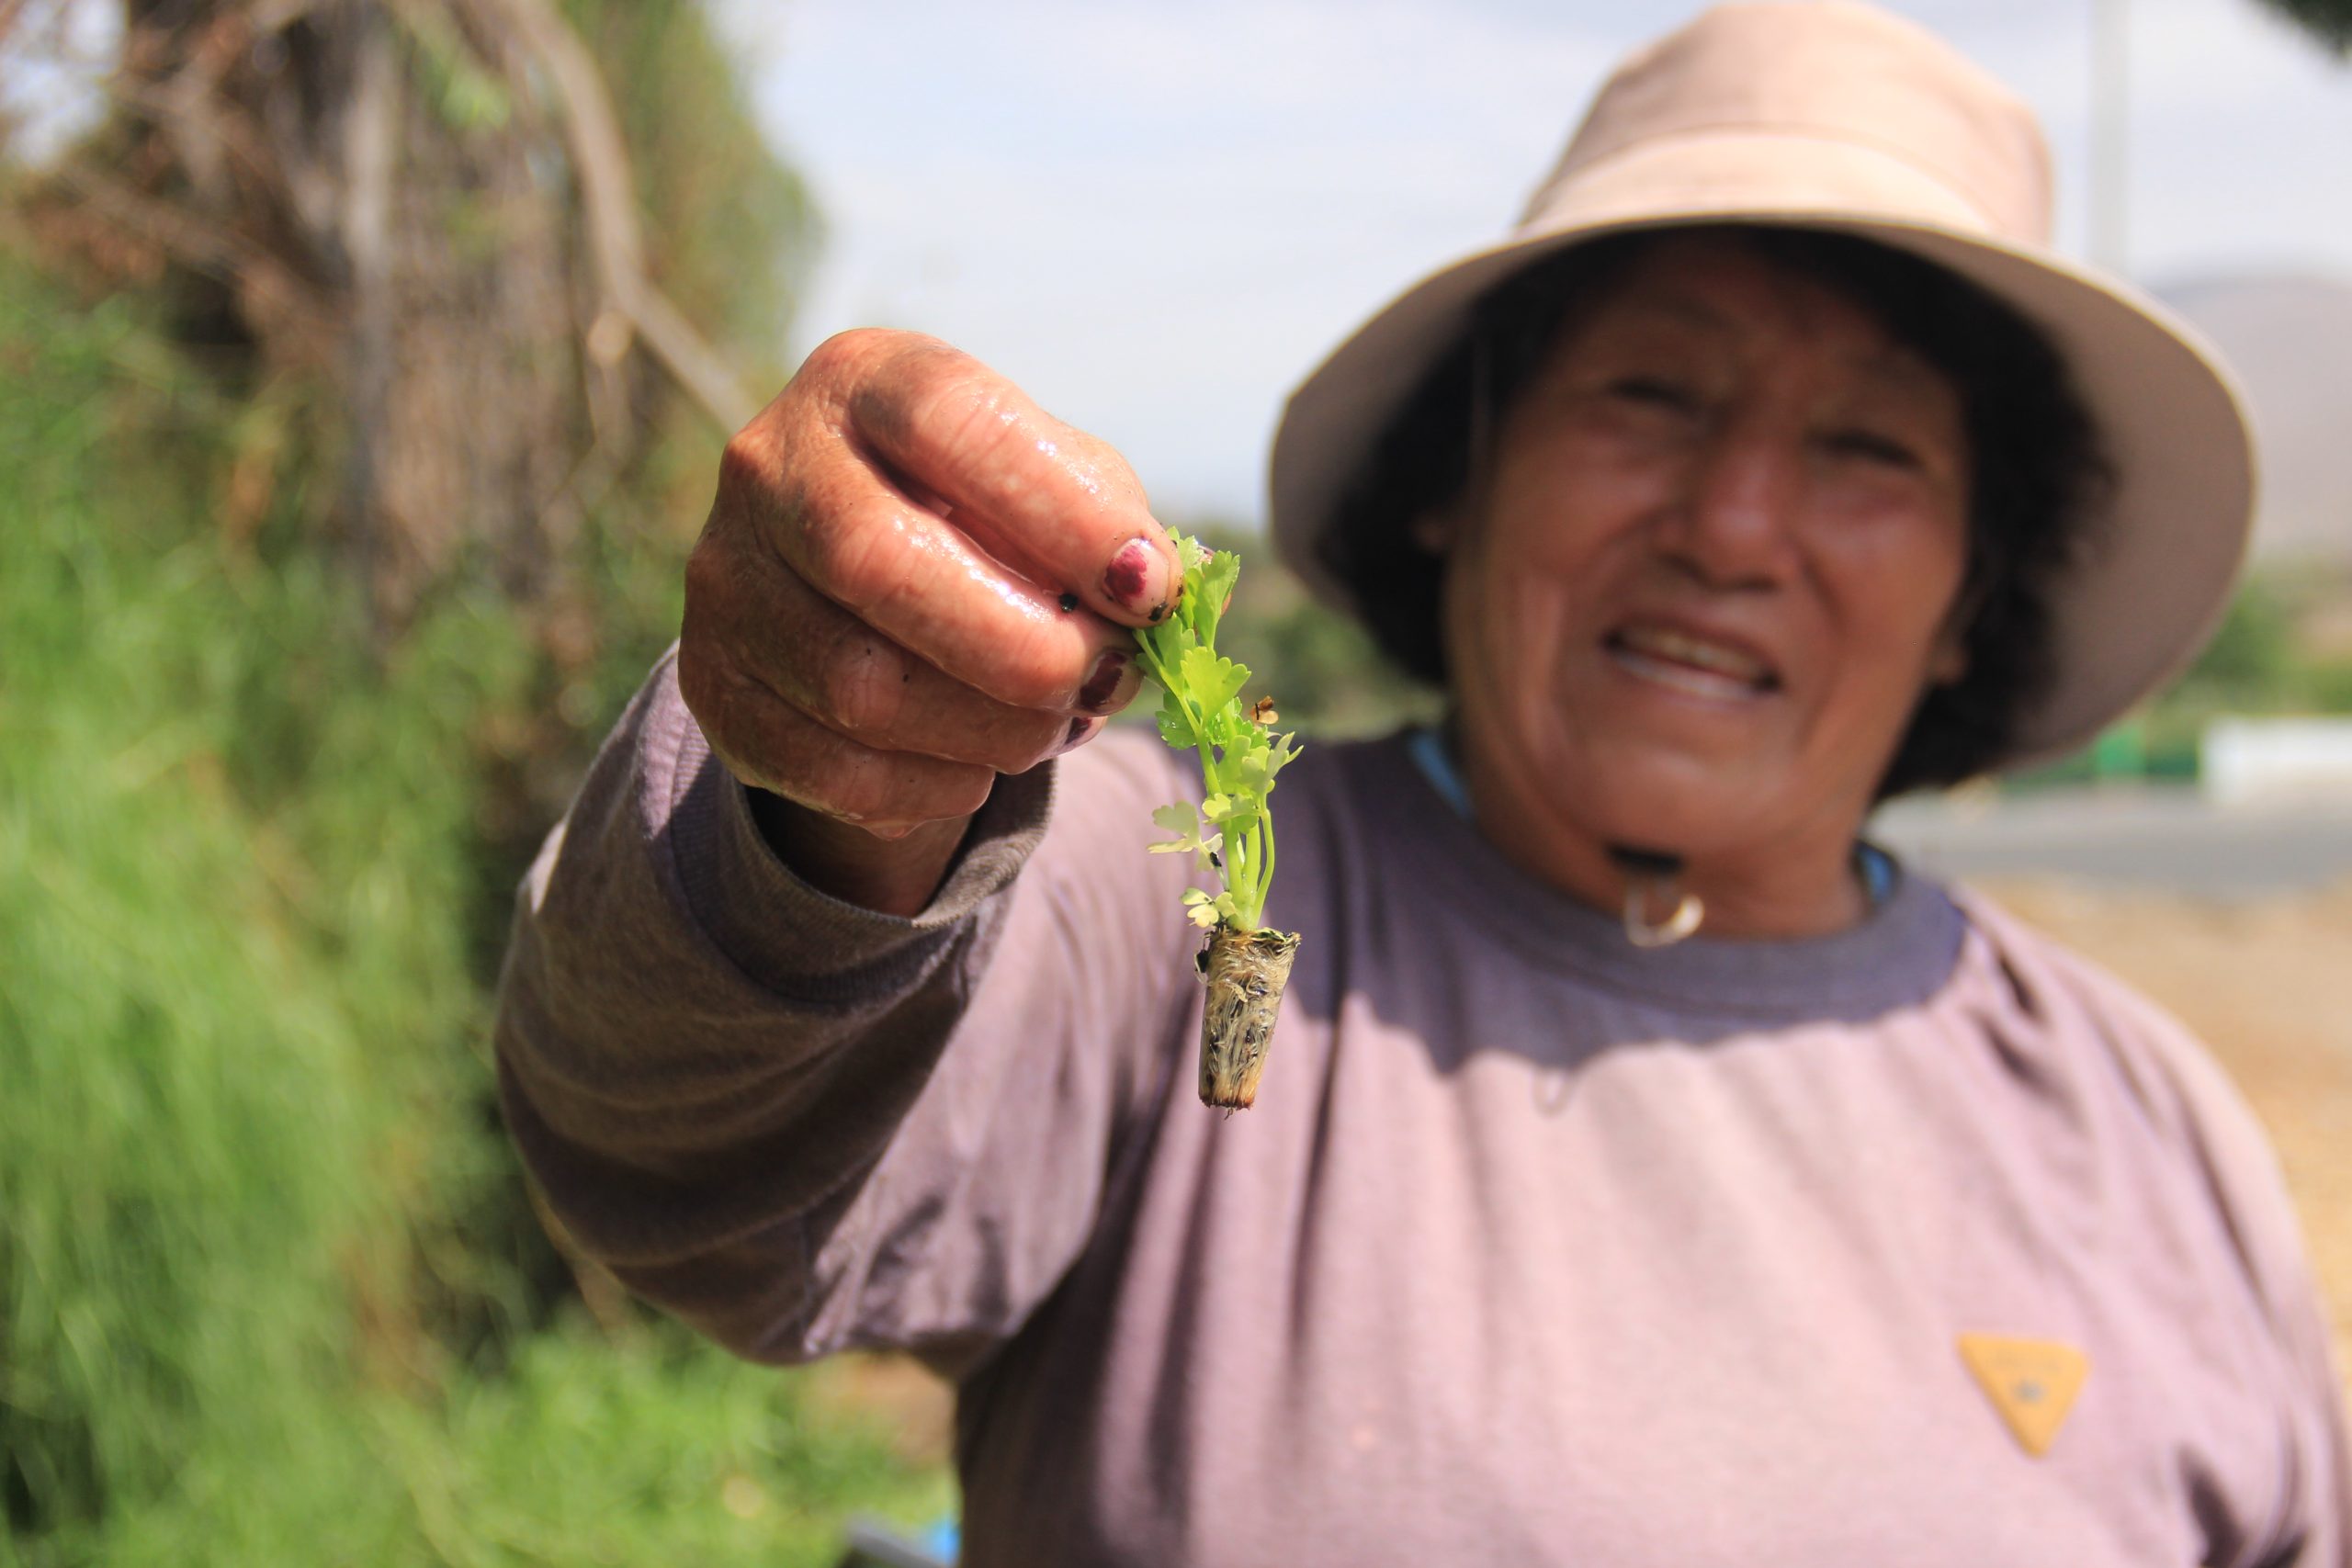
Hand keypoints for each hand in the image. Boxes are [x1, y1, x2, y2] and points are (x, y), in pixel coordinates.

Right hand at [679, 329, 1177, 912]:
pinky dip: (929, 786)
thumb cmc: (989, 522)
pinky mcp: (713, 685)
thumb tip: (1148, 591)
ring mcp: (725, 578)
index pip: (950, 423)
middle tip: (1101, 680)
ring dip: (988, 730)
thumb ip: (1107, 523)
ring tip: (1054, 726)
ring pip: (856, 686)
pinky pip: (826, 765)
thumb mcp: (1053, 487)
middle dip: (1021, 647)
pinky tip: (978, 770)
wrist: (861, 593)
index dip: (1059, 511)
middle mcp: (770, 464)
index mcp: (865, 382)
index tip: (1145, 587)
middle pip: (878, 562)